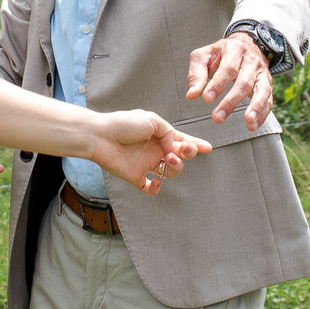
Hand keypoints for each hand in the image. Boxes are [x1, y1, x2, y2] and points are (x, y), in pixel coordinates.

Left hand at [87, 111, 210, 193]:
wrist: (101, 136)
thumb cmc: (124, 124)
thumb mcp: (152, 120)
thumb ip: (168, 133)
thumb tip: (174, 148)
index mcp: (160, 135)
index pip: (181, 140)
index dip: (195, 145)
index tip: (208, 148)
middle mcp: (155, 150)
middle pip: (180, 157)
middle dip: (188, 153)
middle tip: (186, 150)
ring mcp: (146, 164)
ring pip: (170, 172)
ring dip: (176, 168)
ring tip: (169, 160)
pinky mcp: (136, 176)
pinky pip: (150, 188)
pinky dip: (156, 188)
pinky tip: (155, 180)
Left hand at [184, 32, 273, 128]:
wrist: (244, 44)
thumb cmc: (220, 54)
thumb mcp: (203, 56)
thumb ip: (196, 74)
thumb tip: (191, 95)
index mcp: (234, 49)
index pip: (228, 68)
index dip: (218, 84)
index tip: (207, 99)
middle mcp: (251, 60)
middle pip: (244, 82)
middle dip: (231, 101)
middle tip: (217, 117)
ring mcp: (262, 72)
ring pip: (262, 90)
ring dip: (256, 107)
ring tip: (248, 121)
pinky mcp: (267, 84)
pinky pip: (268, 100)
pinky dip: (262, 114)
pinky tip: (252, 125)